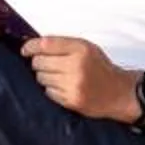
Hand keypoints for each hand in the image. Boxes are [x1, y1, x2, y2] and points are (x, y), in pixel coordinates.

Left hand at [20, 35, 134, 121]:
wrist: (119, 93)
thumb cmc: (100, 68)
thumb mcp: (87, 48)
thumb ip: (64, 45)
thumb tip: (34, 46)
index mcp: (81, 49)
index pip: (46, 44)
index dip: (31, 46)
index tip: (25, 49)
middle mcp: (77, 66)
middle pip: (40, 62)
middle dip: (38, 62)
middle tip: (46, 64)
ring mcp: (73, 85)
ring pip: (41, 78)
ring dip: (44, 76)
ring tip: (59, 77)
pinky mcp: (71, 100)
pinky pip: (48, 92)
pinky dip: (51, 89)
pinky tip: (63, 87)